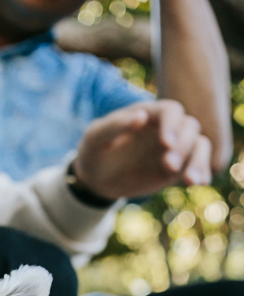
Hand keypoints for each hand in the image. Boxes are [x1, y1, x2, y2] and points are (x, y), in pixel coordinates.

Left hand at [73, 100, 210, 201]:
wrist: (96, 179)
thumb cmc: (94, 151)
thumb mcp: (95, 137)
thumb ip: (115, 125)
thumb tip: (141, 116)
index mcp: (148, 113)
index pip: (170, 110)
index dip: (172, 125)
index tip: (166, 144)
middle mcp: (165, 127)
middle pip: (189, 126)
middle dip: (184, 146)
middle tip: (169, 166)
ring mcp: (174, 147)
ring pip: (200, 145)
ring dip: (198, 161)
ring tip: (191, 181)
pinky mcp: (176, 168)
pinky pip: (196, 166)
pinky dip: (200, 173)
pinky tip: (198, 184)